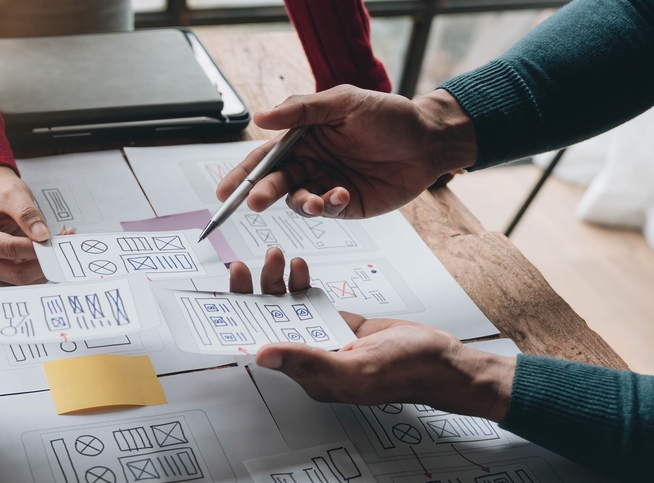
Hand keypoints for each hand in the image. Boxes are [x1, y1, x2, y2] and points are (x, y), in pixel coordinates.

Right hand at [0, 166, 50, 284]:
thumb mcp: (13, 195)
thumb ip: (27, 214)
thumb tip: (42, 235)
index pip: (8, 250)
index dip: (34, 247)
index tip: (53, 240)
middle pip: (16, 273)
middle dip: (43, 260)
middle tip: (62, 242)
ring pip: (24, 277)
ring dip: (46, 264)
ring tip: (60, 240)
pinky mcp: (2, 270)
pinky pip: (27, 273)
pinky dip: (43, 264)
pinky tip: (52, 246)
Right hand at [216, 86, 477, 218]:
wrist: (429, 141)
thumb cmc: (390, 115)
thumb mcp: (344, 102)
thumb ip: (301, 109)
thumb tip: (261, 116)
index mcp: (302, 138)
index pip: (264, 157)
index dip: (241, 173)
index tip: (224, 191)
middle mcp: (309, 163)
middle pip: (274, 183)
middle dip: (261, 194)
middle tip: (255, 202)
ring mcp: (325, 184)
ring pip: (297, 201)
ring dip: (300, 203)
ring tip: (316, 201)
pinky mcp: (345, 204)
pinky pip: (326, 209)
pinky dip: (328, 205)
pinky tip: (341, 194)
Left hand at [232, 249, 513, 420]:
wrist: (443, 361)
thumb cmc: (405, 371)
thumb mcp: (354, 367)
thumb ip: (307, 360)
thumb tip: (262, 356)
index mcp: (307, 374)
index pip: (260, 345)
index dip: (240, 320)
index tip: (229, 293)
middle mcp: (312, 357)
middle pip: (268, 322)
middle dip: (254, 292)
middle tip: (245, 266)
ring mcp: (326, 338)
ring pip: (288, 307)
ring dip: (278, 282)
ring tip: (275, 257)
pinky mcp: (343, 324)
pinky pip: (312, 300)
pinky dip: (302, 282)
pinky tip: (298, 267)